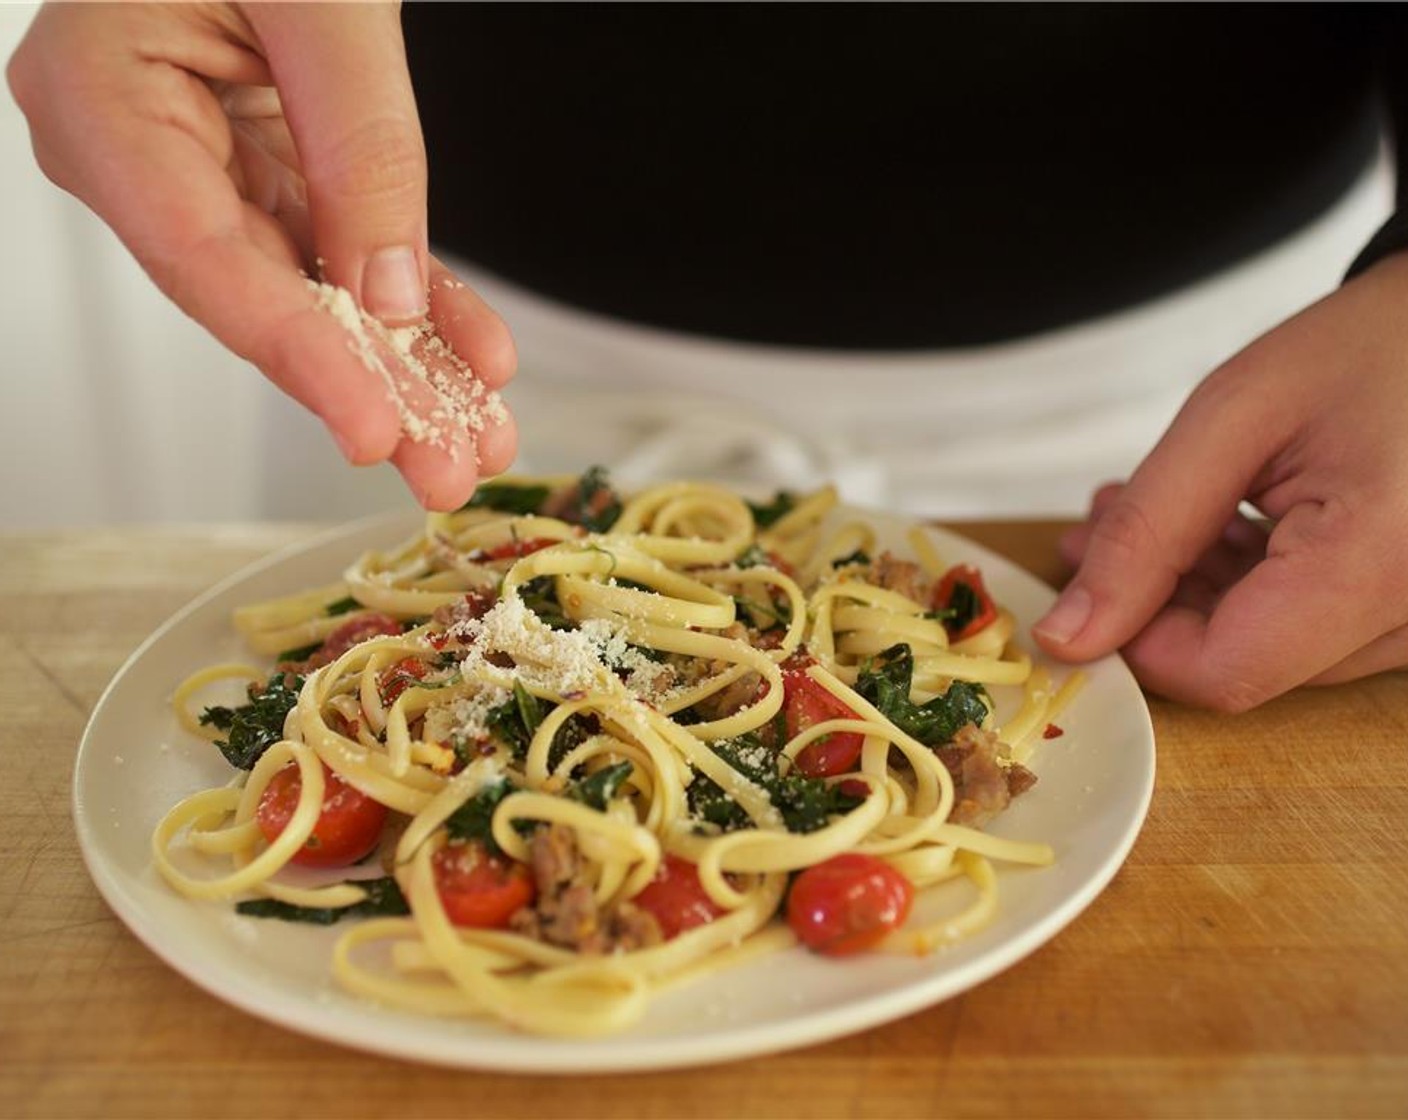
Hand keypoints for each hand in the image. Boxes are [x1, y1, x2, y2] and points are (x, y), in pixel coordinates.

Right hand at [7, 2, 515, 509]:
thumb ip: (360, 146)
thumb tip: (387, 292)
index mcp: (103, 100)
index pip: (208, 260)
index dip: (299, 357)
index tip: (375, 428)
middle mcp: (139, 150)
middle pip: (262, 299)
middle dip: (371, 389)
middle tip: (451, 466)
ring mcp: (198, 162)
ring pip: (311, 289)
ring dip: (404, 362)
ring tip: (481, 431)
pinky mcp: (260, 163)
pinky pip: (339, 245)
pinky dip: (409, 296)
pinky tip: (472, 352)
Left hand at [1033, 252, 1407, 709]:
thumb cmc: (1376, 345)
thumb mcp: (1235, 418)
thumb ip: (1146, 533)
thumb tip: (1070, 634)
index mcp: (1383, 564)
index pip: (1226, 671)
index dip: (1136, 639)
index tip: (1088, 578)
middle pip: (1245, 662)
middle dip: (1155, 599)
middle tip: (1102, 522)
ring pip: (1272, 649)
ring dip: (1195, 589)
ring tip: (1148, 509)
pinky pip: (1313, 630)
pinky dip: (1250, 585)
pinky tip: (1215, 522)